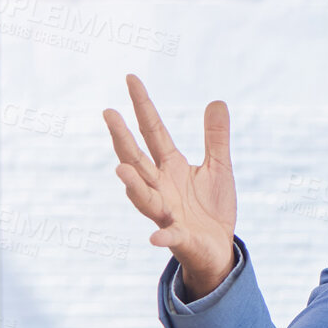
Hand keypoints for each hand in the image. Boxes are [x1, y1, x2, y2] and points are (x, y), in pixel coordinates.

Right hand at [105, 74, 237, 297]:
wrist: (217, 249)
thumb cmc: (212, 209)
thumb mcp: (219, 167)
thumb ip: (216, 137)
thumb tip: (217, 101)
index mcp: (170, 167)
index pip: (152, 131)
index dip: (143, 105)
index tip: (131, 78)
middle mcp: (160, 187)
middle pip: (137, 160)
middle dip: (122, 139)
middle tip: (108, 114)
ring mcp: (166, 212)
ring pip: (144, 198)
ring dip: (133, 186)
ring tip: (120, 171)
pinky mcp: (179, 238)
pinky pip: (167, 237)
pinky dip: (162, 238)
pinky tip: (154, 239)